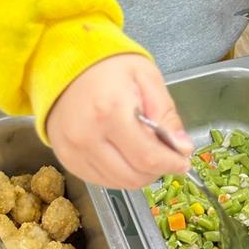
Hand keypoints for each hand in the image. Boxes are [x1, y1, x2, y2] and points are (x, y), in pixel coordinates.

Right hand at [45, 54, 192, 188]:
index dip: (171, 164)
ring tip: (144, 151)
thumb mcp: (146, 77)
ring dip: (139, 174)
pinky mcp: (66, 160)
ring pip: (118, 183)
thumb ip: (166, 113)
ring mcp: (73, 151)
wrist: (65, 65)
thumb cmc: (108, 67)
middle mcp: (87, 136)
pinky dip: (119, 174)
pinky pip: (101, 181)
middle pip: (133, 176)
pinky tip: (124, 153)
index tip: (183, 161)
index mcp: (110, 111)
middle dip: (157, 170)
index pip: (147, 156)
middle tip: (166, 155)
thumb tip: (182, 148)